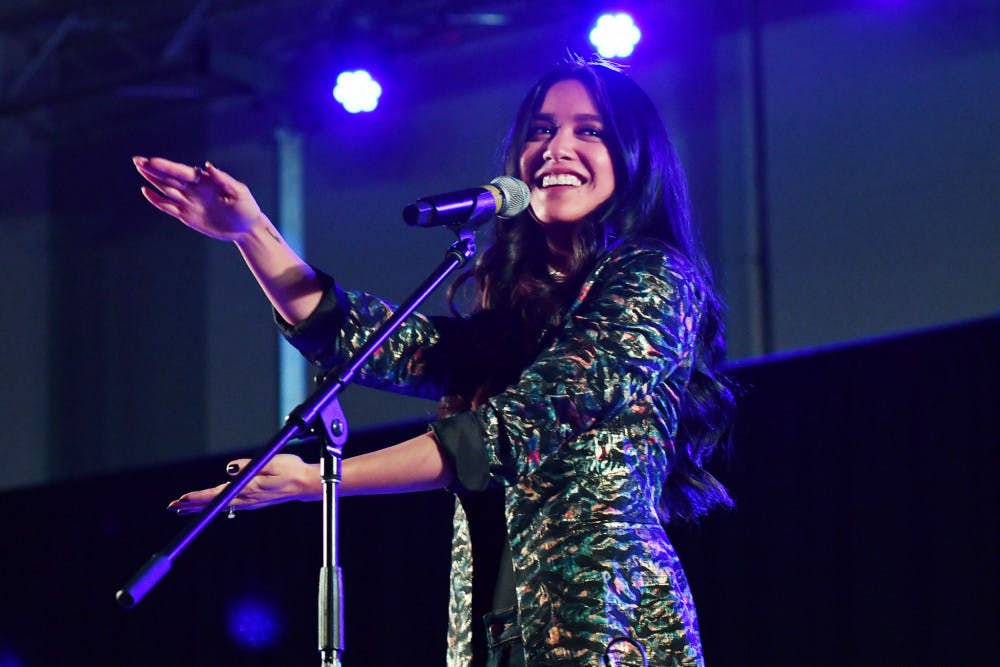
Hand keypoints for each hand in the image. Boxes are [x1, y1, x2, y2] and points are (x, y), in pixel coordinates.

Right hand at [133, 156, 263, 241]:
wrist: (247, 228)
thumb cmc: (246, 208)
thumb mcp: (239, 193)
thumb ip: (224, 180)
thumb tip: (208, 167)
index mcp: (206, 181)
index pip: (183, 172)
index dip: (167, 167)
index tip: (152, 161)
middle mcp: (195, 190)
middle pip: (171, 178)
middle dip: (154, 169)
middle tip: (137, 160)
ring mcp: (189, 202)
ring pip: (167, 189)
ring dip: (152, 180)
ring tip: (139, 168)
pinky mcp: (187, 216)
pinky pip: (169, 207)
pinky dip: (157, 200)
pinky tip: (146, 191)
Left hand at [167, 453, 320, 514]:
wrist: (306, 484)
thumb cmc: (292, 470)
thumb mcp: (272, 462)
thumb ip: (250, 465)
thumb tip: (230, 468)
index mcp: (250, 489)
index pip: (218, 495)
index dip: (199, 497)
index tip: (183, 498)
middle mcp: (247, 499)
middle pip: (214, 504)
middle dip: (192, 505)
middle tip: (172, 506)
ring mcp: (250, 502)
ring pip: (219, 506)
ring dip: (201, 506)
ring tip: (182, 508)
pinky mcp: (253, 502)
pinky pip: (228, 505)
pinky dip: (213, 505)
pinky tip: (207, 506)